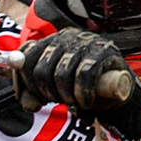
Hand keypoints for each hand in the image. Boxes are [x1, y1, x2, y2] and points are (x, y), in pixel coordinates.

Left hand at [13, 28, 140, 140]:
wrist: (117, 94)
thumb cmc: (81, 89)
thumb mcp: (53, 92)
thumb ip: (35, 95)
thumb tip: (27, 104)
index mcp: (49, 42)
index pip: (25, 55)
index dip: (23, 81)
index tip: (32, 99)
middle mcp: (66, 37)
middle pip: (41, 69)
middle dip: (47, 93)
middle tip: (58, 101)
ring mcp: (86, 41)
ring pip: (61, 74)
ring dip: (66, 96)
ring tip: (74, 102)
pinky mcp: (105, 51)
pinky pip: (84, 74)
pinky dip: (82, 94)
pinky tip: (86, 102)